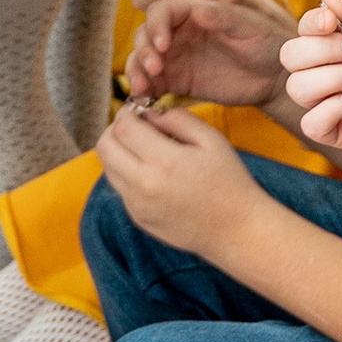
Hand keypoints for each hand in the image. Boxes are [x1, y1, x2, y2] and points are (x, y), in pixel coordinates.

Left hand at [95, 101, 263, 253]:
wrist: (236, 229)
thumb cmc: (229, 181)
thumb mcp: (211, 140)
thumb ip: (177, 119)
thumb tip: (149, 115)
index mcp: (165, 162)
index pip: (123, 128)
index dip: (126, 113)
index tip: (139, 112)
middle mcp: (144, 186)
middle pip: (104, 147)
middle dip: (114, 129)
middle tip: (134, 127)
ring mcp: (137, 205)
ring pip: (107, 167)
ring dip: (118, 152)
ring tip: (143, 149)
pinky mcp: (138, 218)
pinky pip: (120, 188)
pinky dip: (128, 173)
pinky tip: (152, 172)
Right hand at [125, 0, 290, 108]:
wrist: (277, 76)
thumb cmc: (268, 41)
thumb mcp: (249, 23)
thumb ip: (221, 14)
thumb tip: (192, 6)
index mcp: (194, 10)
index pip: (162, 10)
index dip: (156, 25)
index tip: (163, 45)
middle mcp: (180, 32)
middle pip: (146, 34)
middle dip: (144, 49)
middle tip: (155, 68)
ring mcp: (176, 57)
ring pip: (143, 58)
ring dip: (137, 69)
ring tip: (143, 85)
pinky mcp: (177, 81)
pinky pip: (152, 83)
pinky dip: (142, 88)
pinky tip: (143, 96)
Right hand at [279, 0, 341, 152]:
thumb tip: (328, 1)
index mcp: (330, 42)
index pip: (304, 29)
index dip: (313, 23)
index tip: (333, 22)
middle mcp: (320, 70)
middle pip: (291, 56)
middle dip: (323, 50)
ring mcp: (324, 101)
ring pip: (297, 87)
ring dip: (331, 77)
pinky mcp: (333, 130)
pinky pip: (311, 123)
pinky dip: (331, 109)